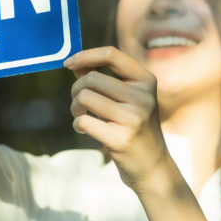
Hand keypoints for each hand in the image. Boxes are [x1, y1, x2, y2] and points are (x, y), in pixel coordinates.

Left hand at [65, 47, 173, 194]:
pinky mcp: (122, 139)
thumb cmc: (133, 127)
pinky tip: (85, 130)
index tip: (68, 63)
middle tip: (79, 104)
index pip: (111, 54)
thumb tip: (74, 62)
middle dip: (76, 89)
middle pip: (91, 78)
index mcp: (146, 81)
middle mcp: (143, 97)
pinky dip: (78, 124)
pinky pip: (84, 120)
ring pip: (85, 97)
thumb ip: (103, 78)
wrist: (152, 166)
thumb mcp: (127, 98)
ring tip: (82, 117)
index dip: (85, 55)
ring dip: (75, 107)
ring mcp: (134, 118)